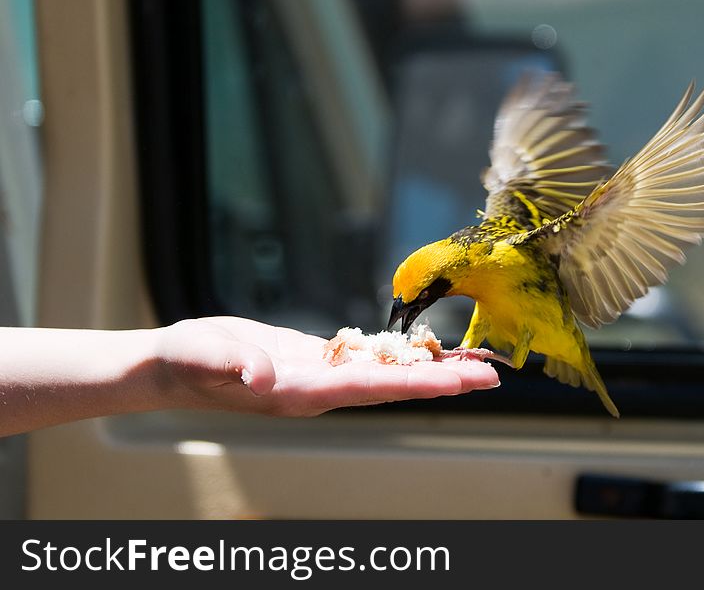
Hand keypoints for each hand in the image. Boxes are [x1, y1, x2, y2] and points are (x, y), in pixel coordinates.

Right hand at [156, 317, 499, 415]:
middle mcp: (322, 389)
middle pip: (395, 385)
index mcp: (304, 392)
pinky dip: (399, 354)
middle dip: (443, 380)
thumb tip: (265, 377)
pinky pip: (368, 358)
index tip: (459, 381)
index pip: (374, 388)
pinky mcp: (317, 359)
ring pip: (388, 373)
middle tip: (491, 375)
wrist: (175, 365)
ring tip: (472, 362)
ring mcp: (322, 376)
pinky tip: (422, 348)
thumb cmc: (187, 363)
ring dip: (430, 368)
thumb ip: (236, 366)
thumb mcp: (206, 358)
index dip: (419, 383)